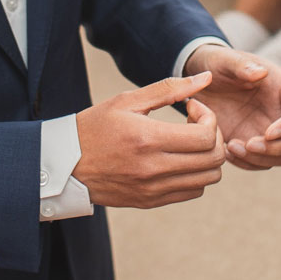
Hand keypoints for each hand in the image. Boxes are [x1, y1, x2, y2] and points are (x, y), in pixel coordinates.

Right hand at [74, 72, 226, 207]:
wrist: (65, 165)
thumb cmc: (95, 126)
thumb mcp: (128, 100)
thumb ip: (170, 88)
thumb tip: (206, 77)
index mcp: (147, 139)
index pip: (205, 137)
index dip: (210, 118)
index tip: (193, 107)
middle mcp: (153, 169)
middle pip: (214, 159)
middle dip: (215, 136)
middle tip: (197, 123)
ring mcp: (153, 189)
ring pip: (208, 178)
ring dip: (208, 156)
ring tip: (190, 141)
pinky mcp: (151, 201)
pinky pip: (192, 192)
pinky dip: (196, 174)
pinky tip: (180, 157)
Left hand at [182, 44, 280, 170]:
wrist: (201, 82)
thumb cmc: (217, 65)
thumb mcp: (224, 60)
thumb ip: (241, 65)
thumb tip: (261, 73)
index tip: (269, 132)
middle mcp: (280, 113)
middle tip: (250, 144)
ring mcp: (269, 131)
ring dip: (262, 159)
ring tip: (232, 147)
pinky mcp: (253, 144)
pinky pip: (261, 163)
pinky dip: (247, 164)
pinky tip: (226, 151)